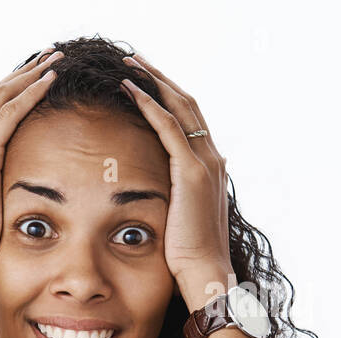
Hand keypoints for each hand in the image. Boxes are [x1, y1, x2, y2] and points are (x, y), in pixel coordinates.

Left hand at [119, 53, 232, 304]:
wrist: (205, 274)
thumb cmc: (186, 258)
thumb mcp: (177, 221)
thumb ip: (168, 202)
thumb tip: (147, 200)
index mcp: (208, 168)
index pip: (187, 120)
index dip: (167, 96)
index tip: (144, 80)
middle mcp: (211, 158)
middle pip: (186, 104)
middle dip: (160, 79)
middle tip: (134, 59)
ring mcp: (205, 163)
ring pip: (179, 107)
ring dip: (153, 82)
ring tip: (128, 64)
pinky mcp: (192, 173)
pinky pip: (169, 128)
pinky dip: (150, 105)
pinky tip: (129, 89)